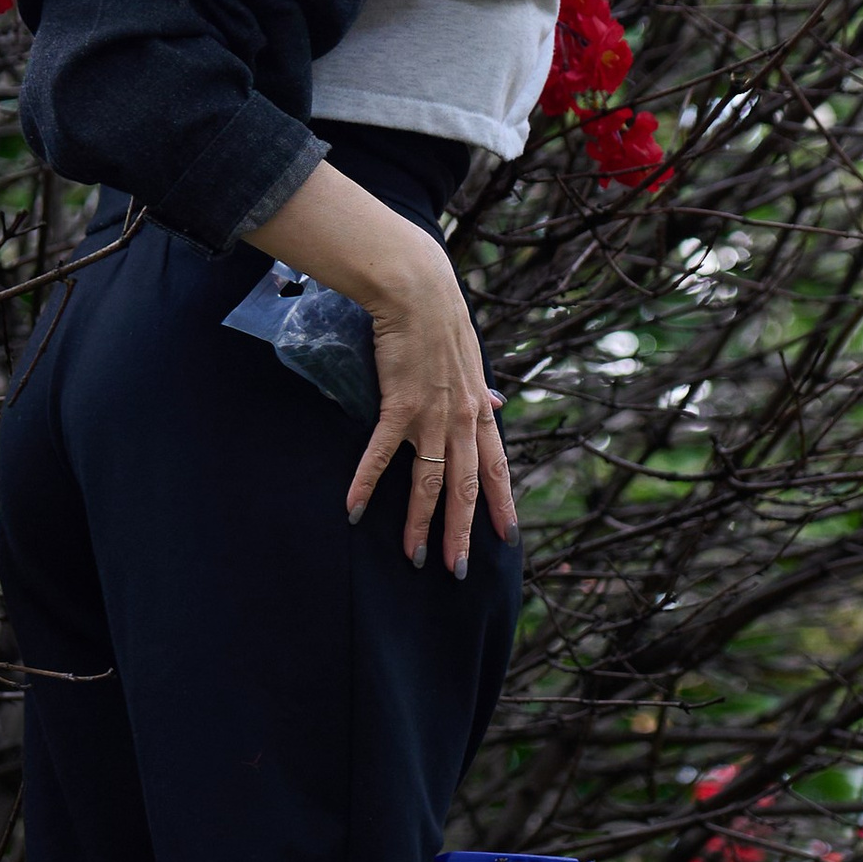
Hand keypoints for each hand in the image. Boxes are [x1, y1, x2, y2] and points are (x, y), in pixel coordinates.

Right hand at [246, 164, 516, 575]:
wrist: (420, 290)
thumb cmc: (442, 323)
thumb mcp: (474, 362)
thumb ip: (483, 394)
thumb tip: (500, 408)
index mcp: (480, 411)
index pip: (497, 466)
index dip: (503, 504)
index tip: (508, 538)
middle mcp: (463, 419)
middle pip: (465, 487)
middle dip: (461, 532)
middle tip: (457, 570)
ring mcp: (432, 415)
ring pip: (429, 481)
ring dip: (420, 522)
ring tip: (414, 556)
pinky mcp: (399, 405)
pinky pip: (382, 453)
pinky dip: (366, 482)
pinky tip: (354, 509)